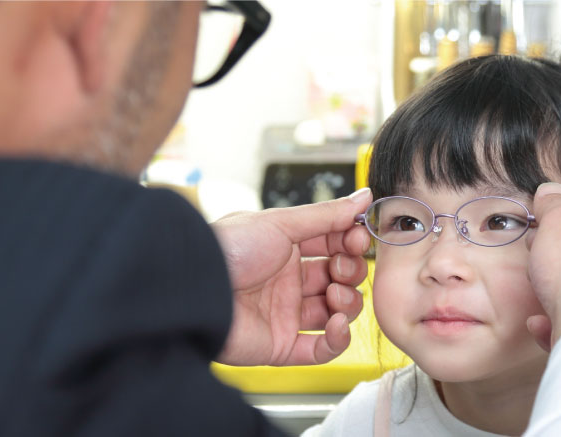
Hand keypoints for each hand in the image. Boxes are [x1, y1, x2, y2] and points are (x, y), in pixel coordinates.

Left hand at [211, 188, 371, 365]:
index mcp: (285, 248)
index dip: (351, 243)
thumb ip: (327, 214)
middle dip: (350, 272)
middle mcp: (286, 281)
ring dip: (348, 303)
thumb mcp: (281, 222)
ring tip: (335, 294)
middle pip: (339, 279)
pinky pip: (320, 350)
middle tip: (342, 267)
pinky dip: (337, 339)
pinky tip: (338, 323)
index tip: (359, 237)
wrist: (195, 287)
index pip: (333, 246)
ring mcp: (284, 314)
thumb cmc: (228, 249)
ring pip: (335, 313)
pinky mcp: (280, 345)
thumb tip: (364, 197)